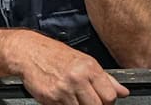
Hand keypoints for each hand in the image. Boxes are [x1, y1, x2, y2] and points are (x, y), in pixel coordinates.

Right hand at [11, 31, 128, 104]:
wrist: (27, 51)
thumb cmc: (53, 54)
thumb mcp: (83, 61)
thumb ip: (105, 78)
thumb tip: (123, 92)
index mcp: (89, 68)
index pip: (110, 96)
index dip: (106, 101)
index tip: (101, 100)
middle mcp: (78, 78)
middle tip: (85, 100)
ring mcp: (64, 89)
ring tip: (72, 97)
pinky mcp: (51, 98)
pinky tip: (60, 96)